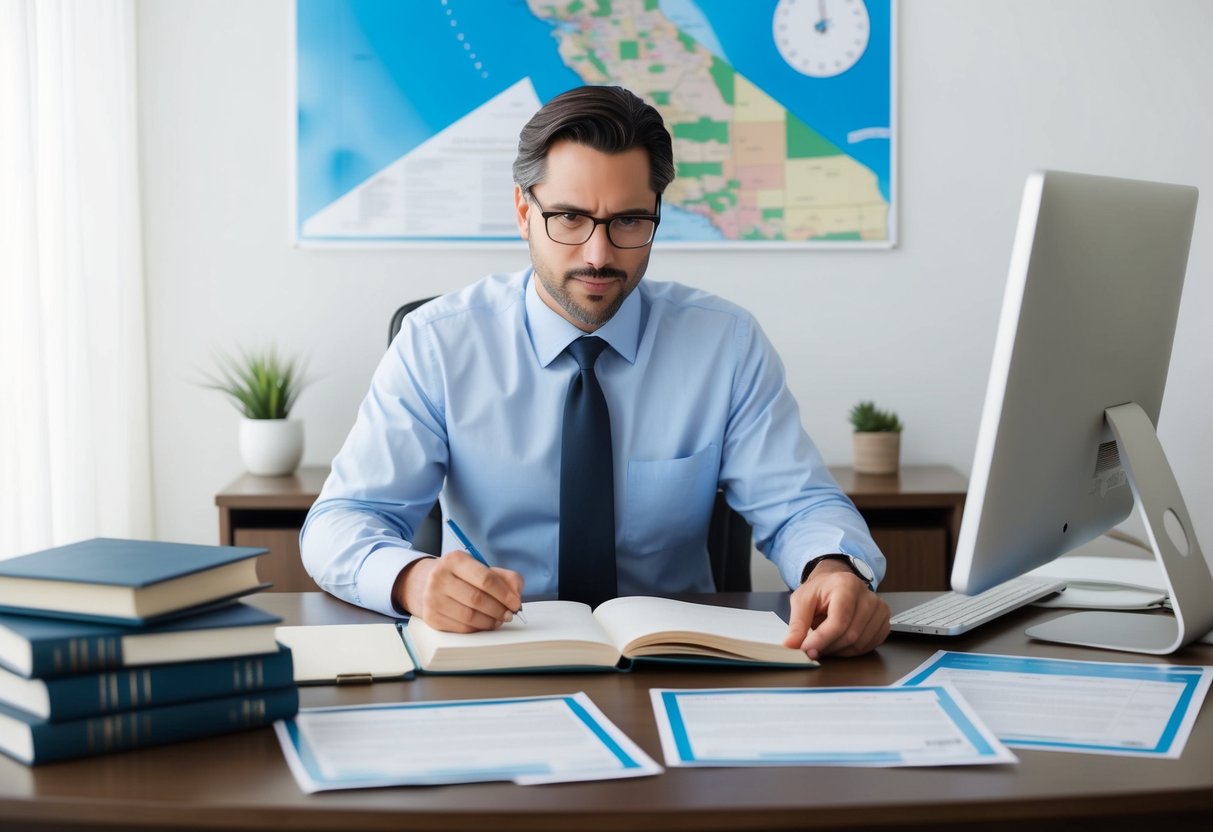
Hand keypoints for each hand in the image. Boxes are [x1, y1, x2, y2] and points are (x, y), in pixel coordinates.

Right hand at [393, 550, 523, 632]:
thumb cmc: (459, 576)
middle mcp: (439, 578)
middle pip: (478, 599)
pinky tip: (485, 624)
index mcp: (454, 560)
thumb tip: (517, 593)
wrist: (423, 583)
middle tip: (509, 614)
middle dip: (499, 609)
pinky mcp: (431, 617)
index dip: (505, 594)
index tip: (516, 603)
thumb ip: (504, 577)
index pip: (486, 579)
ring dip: (490, 621)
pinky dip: (478, 628)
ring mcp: (432, 598)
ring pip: (470, 616)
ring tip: (499, 620)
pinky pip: (461, 628)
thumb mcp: (480, 568)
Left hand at [783, 559, 889, 658]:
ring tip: (825, 641)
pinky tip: (839, 642)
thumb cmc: (820, 591)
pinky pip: (869, 646)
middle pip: (851, 635)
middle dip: (828, 647)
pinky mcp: (884, 622)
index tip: (807, 650)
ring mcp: (880, 610)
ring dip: (839, 650)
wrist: (836, 584)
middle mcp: (868, 596)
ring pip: (860, 644)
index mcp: (847, 585)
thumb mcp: (802, 600)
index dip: (821, 640)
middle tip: (813, 648)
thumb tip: (792, 645)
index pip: (838, 622)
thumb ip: (797, 623)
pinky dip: (851, 651)